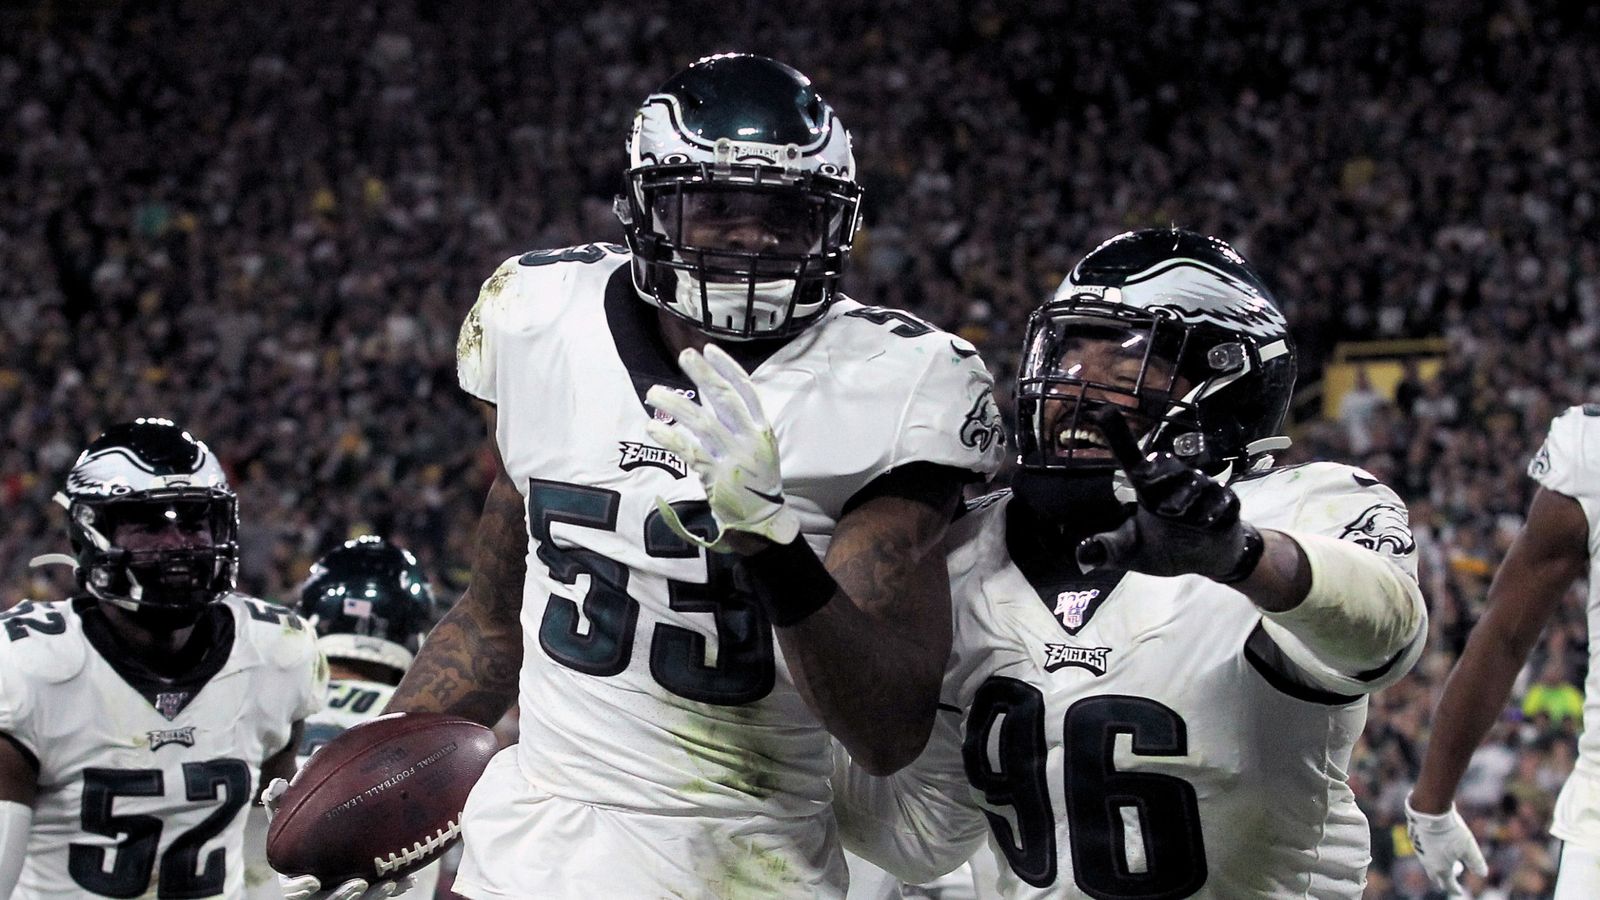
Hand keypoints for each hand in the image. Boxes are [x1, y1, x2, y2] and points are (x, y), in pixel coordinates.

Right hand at [261, 780, 417, 898]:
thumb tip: (275, 783)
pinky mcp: (365, 892)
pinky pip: (379, 894)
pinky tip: (408, 880)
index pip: (294, 891)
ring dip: (374, 896)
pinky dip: (394, 887)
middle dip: (344, 896)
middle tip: (360, 883)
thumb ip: (279, 803)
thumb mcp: (289, 817)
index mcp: (298, 876)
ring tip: (389, 884)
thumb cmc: (305, 830)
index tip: (312, 881)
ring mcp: (343, 892)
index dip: (300, 889)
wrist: (330, 839)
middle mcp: (320, 891)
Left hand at [645, 344, 799, 550]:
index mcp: (762, 429)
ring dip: (676, 405)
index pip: (746, 391)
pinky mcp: (715, 476)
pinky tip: (652, 426)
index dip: (728, 368)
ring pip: (702, 424)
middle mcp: (749, 440)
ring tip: (653, 392)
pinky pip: (689, 451)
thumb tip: (707, 388)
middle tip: (685, 356)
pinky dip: (669, 437)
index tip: (709, 350)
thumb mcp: (756, 444)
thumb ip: (734, 419)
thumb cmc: (755, 476)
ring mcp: (733, 458)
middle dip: (704, 375)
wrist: (763, 517)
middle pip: (725, 400)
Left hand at [1074, 407, 1260, 581]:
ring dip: (1184, 503)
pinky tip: (1207, 523)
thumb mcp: (1132, 553)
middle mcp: (1173, 480)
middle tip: (1156, 500)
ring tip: (1177, 517)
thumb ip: (1108, 551)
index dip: (1118, 435)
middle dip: (1160, 479)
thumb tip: (1081, 555)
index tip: (1104, 411)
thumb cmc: (1166, 548)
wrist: (1210, 560)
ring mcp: (1202, 488)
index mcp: (1147, 488)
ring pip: (1193, 483)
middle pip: (1165, 464)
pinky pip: (1220, 500)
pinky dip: (1211, 514)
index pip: (1130, 457)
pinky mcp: (1227, 500)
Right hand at [1405, 794, 1486, 896]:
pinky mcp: (1414, 839)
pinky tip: (1437, 844)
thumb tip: (1483, 874)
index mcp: (1441, 868)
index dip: (1455, 889)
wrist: (1429, 811)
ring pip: (1428, 864)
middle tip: (1454, 874)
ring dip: (1438, 864)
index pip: (1449, 884)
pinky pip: (1423, 851)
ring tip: (1448, 856)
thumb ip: (1476, 863)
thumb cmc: (1451, 830)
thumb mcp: (1469, 847)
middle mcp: (1428, 862)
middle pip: (1435, 877)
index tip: (1459, 892)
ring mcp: (1419, 851)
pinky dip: (1431, 852)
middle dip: (1445, 879)